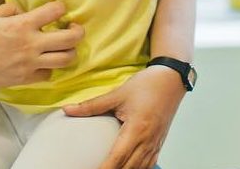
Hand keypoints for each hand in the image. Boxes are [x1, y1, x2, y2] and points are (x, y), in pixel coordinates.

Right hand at [0, 1, 83, 91]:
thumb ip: (12, 10)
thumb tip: (24, 11)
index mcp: (22, 25)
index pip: (55, 11)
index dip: (61, 7)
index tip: (59, 9)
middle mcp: (30, 44)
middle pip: (71, 38)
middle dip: (78, 31)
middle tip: (74, 28)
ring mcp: (29, 64)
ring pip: (66, 59)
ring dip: (70, 51)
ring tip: (65, 46)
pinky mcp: (25, 79)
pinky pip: (49, 75)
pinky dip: (51, 68)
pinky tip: (46, 61)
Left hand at [64, 65, 186, 168]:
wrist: (172, 79)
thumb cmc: (147, 84)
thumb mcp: (119, 93)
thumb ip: (92, 105)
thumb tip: (67, 109)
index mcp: (136, 129)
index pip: (116, 160)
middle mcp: (147, 141)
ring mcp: (155, 144)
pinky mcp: (159, 143)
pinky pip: (149, 165)